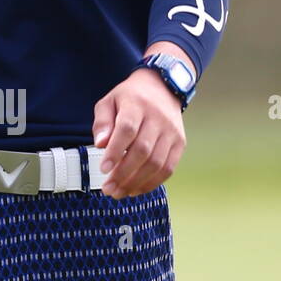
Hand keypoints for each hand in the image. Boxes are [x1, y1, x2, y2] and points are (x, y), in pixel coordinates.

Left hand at [92, 49, 191, 198]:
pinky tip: (136, 189)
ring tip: (119, 192)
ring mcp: (172, 132)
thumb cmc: (129, 98)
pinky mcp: (180, 143)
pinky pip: (169, 168)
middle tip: (108, 188)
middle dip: (124, 173)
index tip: (103, 169)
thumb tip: (100, 144)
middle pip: (142, 150)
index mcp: (136, 105)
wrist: (162, 88)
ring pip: (157, 163)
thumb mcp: (109, 101)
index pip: (127, 130)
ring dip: (137, 182)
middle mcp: (157, 119)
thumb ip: (102, 122)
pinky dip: (153, 182)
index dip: (115, 151)